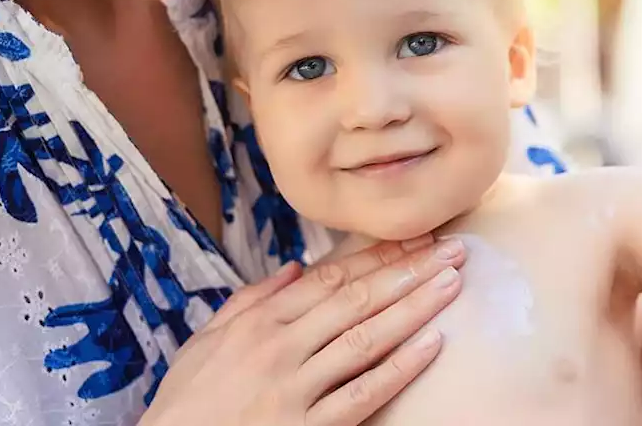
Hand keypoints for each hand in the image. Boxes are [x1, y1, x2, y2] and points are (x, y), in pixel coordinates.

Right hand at [140, 235, 464, 425]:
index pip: (330, 277)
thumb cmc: (187, 402)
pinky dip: (398, 368)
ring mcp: (294, 389)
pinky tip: (431, 345)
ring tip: (451, 285)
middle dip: (409, 272)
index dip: (378, 255)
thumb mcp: (206, 341)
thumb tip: (296, 267)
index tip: (416, 239)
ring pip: (365, 338)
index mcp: (258, 322)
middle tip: (454, 251)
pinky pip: (362, 394)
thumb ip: (252, 300)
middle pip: (356, 300)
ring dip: (414, 308)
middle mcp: (279, 348)